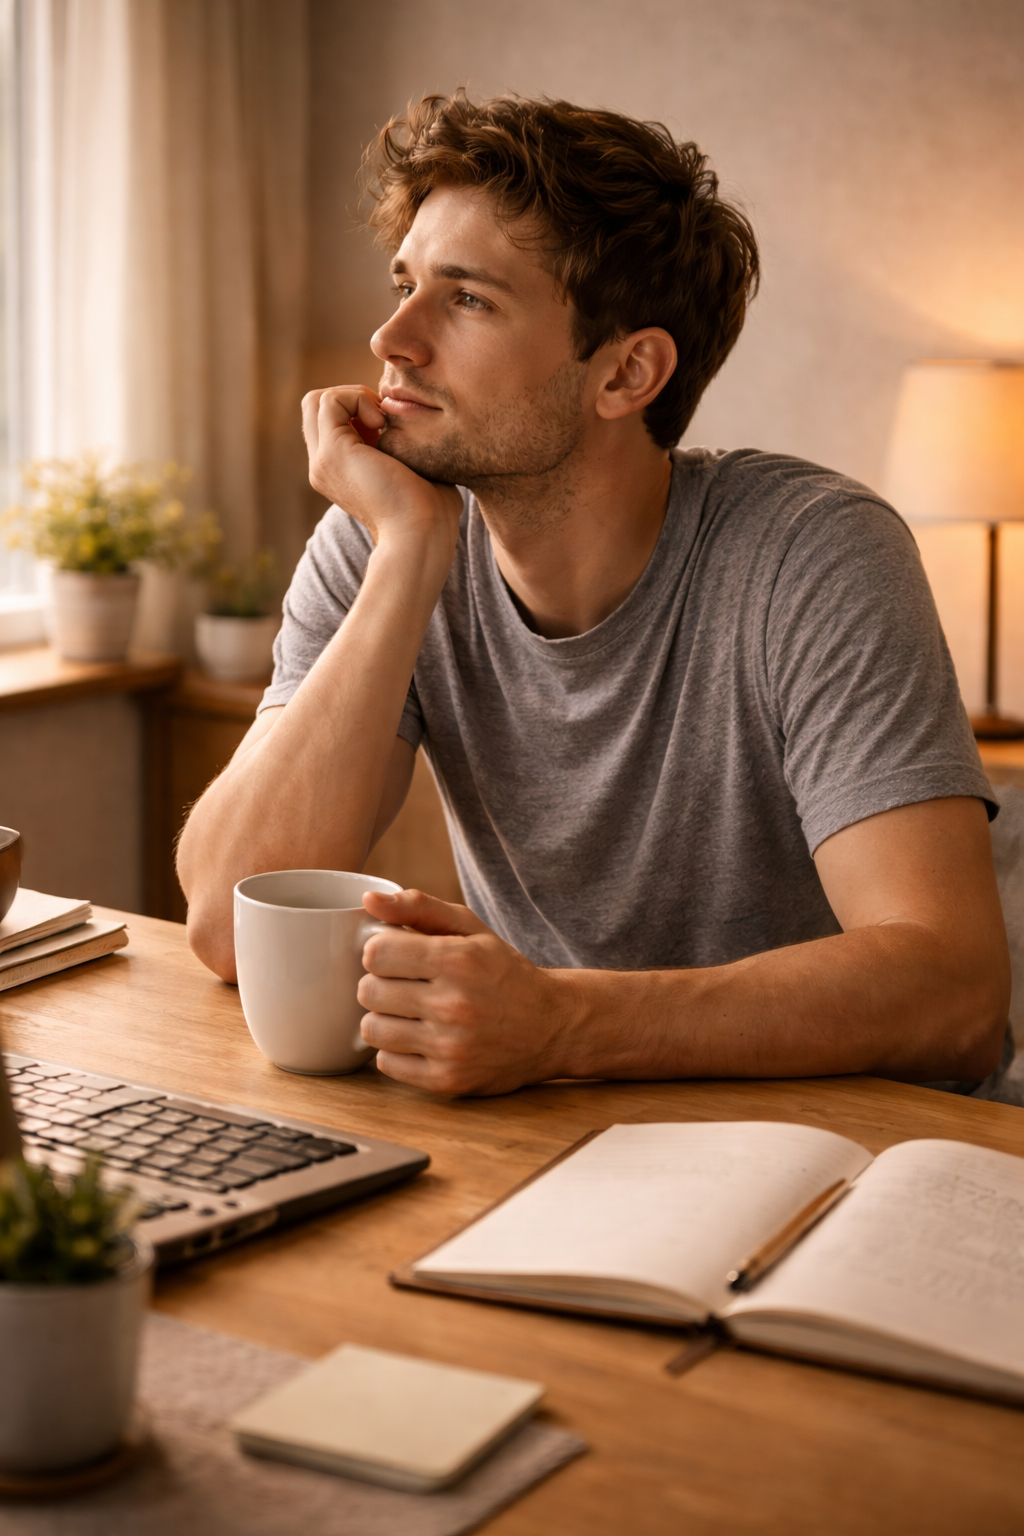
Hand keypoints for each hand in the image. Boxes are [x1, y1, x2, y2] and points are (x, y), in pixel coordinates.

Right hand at [302, 386, 461, 552]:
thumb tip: (408, 420)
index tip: (390, 426)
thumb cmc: (430, 510)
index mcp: (339, 472)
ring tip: (382, 421)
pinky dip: (357, 398)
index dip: (357, 409)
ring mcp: (323, 462)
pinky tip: (382, 423)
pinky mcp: (332, 454)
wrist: (422, 534)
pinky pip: (329, 401)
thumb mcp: (410, 469)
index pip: (329, 422)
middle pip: (315, 408)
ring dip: (353, 396)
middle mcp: (323, 467)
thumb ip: (399, 444)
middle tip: (384, 417)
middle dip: (351, 397)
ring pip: (316, 401)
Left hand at [357, 889, 575, 1095]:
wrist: (552, 1027)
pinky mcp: (447, 1080)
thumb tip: (369, 899)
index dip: (380, 952)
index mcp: (458, 960)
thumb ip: (419, 907)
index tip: (396, 957)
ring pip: (372, 1029)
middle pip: (368, 991)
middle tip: (402, 985)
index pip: (376, 953)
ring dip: (384, 1018)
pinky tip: (418, 1038)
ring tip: (408, 1012)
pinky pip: (387, 1063)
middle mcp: (453, 1005)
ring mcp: (450, 1047)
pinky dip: (396, 1050)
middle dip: (379, 984)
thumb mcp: (471, 929)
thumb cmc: (504, 972)